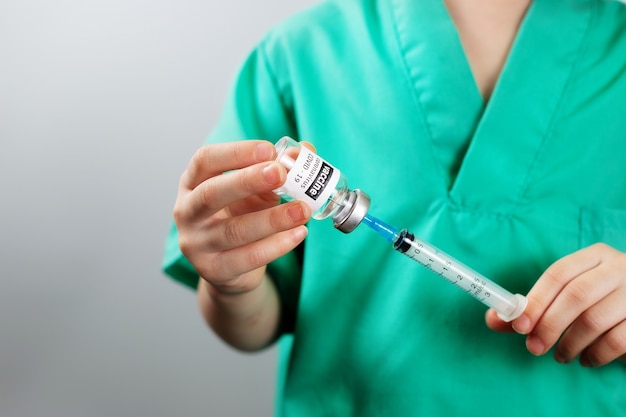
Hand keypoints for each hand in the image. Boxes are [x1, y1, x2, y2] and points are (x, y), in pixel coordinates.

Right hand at [173, 140, 310, 294]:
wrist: (232, 268)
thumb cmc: (242, 217)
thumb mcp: (258, 191)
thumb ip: (277, 171)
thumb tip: (304, 152)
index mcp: (193, 182)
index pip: (205, 160)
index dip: (236, 153)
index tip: (269, 149)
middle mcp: (187, 211)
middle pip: (211, 193)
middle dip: (247, 181)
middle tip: (280, 173)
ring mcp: (196, 244)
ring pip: (234, 230)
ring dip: (272, 218)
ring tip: (303, 209)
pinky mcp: (213, 270)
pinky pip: (248, 258)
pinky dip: (277, 245)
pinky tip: (300, 233)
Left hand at [486, 243, 625, 366]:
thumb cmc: (599, 301)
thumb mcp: (569, 295)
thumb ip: (533, 307)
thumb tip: (493, 319)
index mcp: (594, 256)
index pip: (558, 274)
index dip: (535, 300)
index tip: (517, 325)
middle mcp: (618, 268)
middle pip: (576, 295)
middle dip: (549, 325)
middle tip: (534, 348)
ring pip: (595, 319)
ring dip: (570, 344)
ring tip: (561, 355)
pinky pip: (617, 340)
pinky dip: (597, 355)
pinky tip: (587, 360)